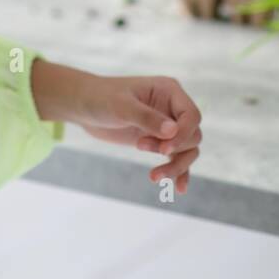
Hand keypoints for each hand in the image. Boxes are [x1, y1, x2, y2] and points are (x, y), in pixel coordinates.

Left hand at [75, 73, 202, 193]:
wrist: (85, 107)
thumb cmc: (101, 98)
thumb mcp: (121, 106)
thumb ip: (146, 117)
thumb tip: (173, 131)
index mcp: (169, 90)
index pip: (191, 116)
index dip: (183, 135)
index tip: (164, 150)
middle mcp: (172, 107)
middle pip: (193, 136)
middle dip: (174, 149)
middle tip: (141, 146)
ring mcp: (167, 126)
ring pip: (188, 151)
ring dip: (175, 166)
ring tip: (154, 176)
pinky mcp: (159, 142)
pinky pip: (178, 159)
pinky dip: (178, 173)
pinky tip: (178, 188)